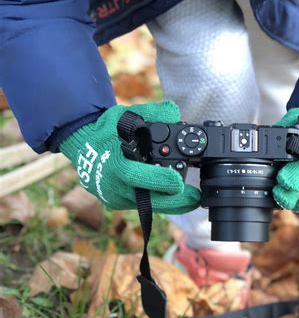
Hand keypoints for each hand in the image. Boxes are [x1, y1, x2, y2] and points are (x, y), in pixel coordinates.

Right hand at [60, 101, 200, 213]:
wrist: (82, 147)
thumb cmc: (106, 131)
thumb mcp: (124, 115)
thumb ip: (150, 113)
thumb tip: (172, 112)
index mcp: (112, 162)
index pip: (135, 175)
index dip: (158, 180)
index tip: (178, 181)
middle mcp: (113, 185)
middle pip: (146, 200)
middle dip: (174, 202)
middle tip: (196, 199)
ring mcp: (114, 197)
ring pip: (147, 206)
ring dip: (170, 204)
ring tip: (192, 199)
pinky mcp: (118, 203)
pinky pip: (142, 205)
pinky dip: (159, 201)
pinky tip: (176, 197)